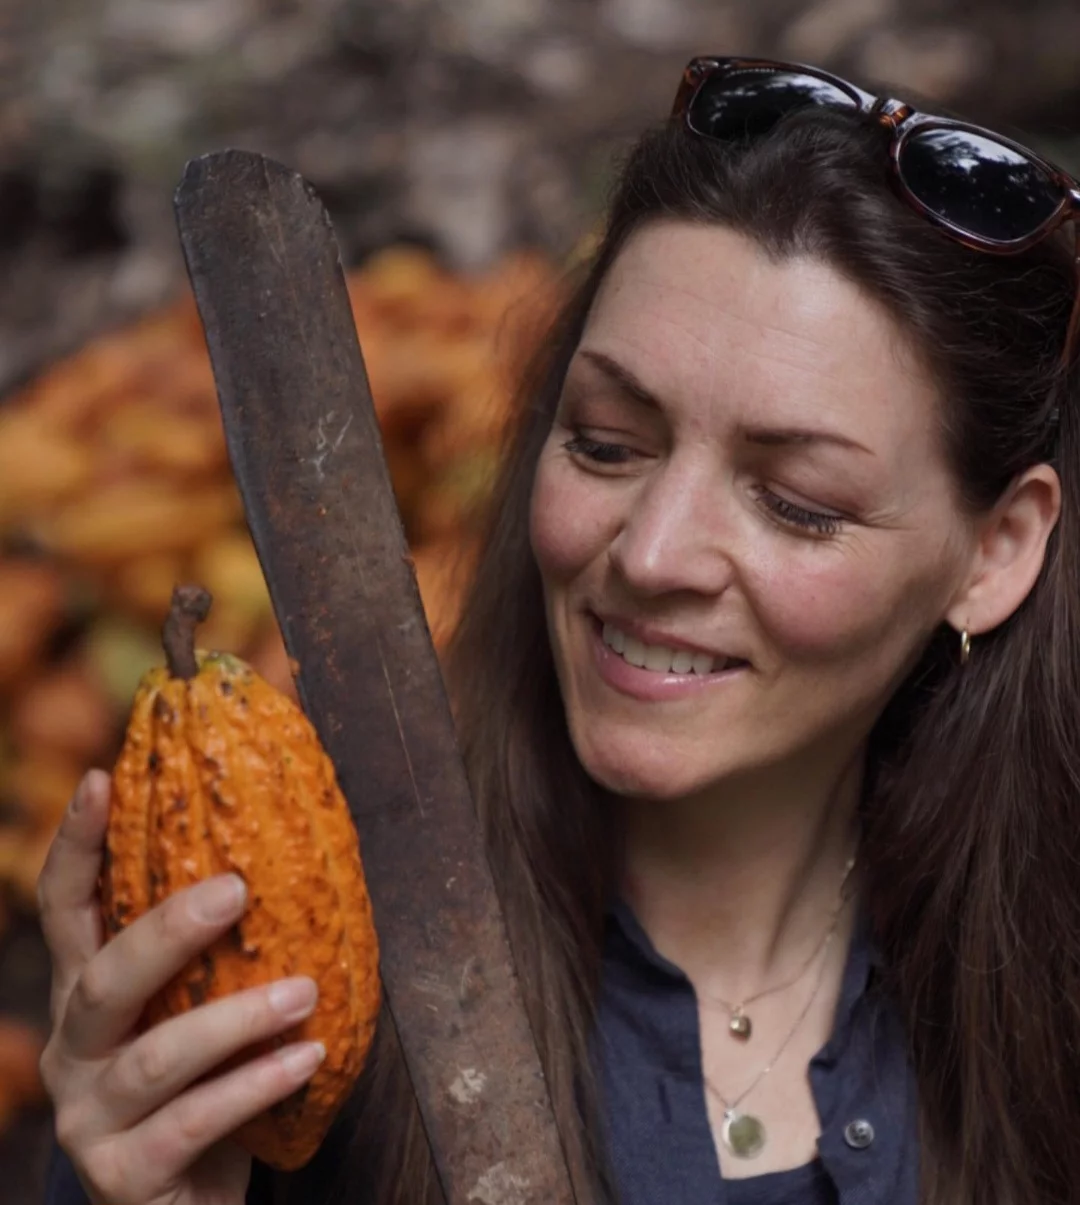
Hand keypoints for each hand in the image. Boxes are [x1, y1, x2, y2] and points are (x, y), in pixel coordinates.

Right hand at [37, 770, 325, 1204]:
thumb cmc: (208, 1085)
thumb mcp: (202, 1010)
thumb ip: (220, 952)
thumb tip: (288, 852)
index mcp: (88, 996)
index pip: (67, 909)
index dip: (78, 844)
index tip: (106, 776)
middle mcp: (73, 1049)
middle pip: (102, 978)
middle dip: (166, 930)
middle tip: (235, 888)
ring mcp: (89, 1117)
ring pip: (151, 1056)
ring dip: (233, 1019)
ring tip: (303, 990)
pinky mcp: (121, 1175)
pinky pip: (193, 1123)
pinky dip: (255, 1085)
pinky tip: (306, 1055)